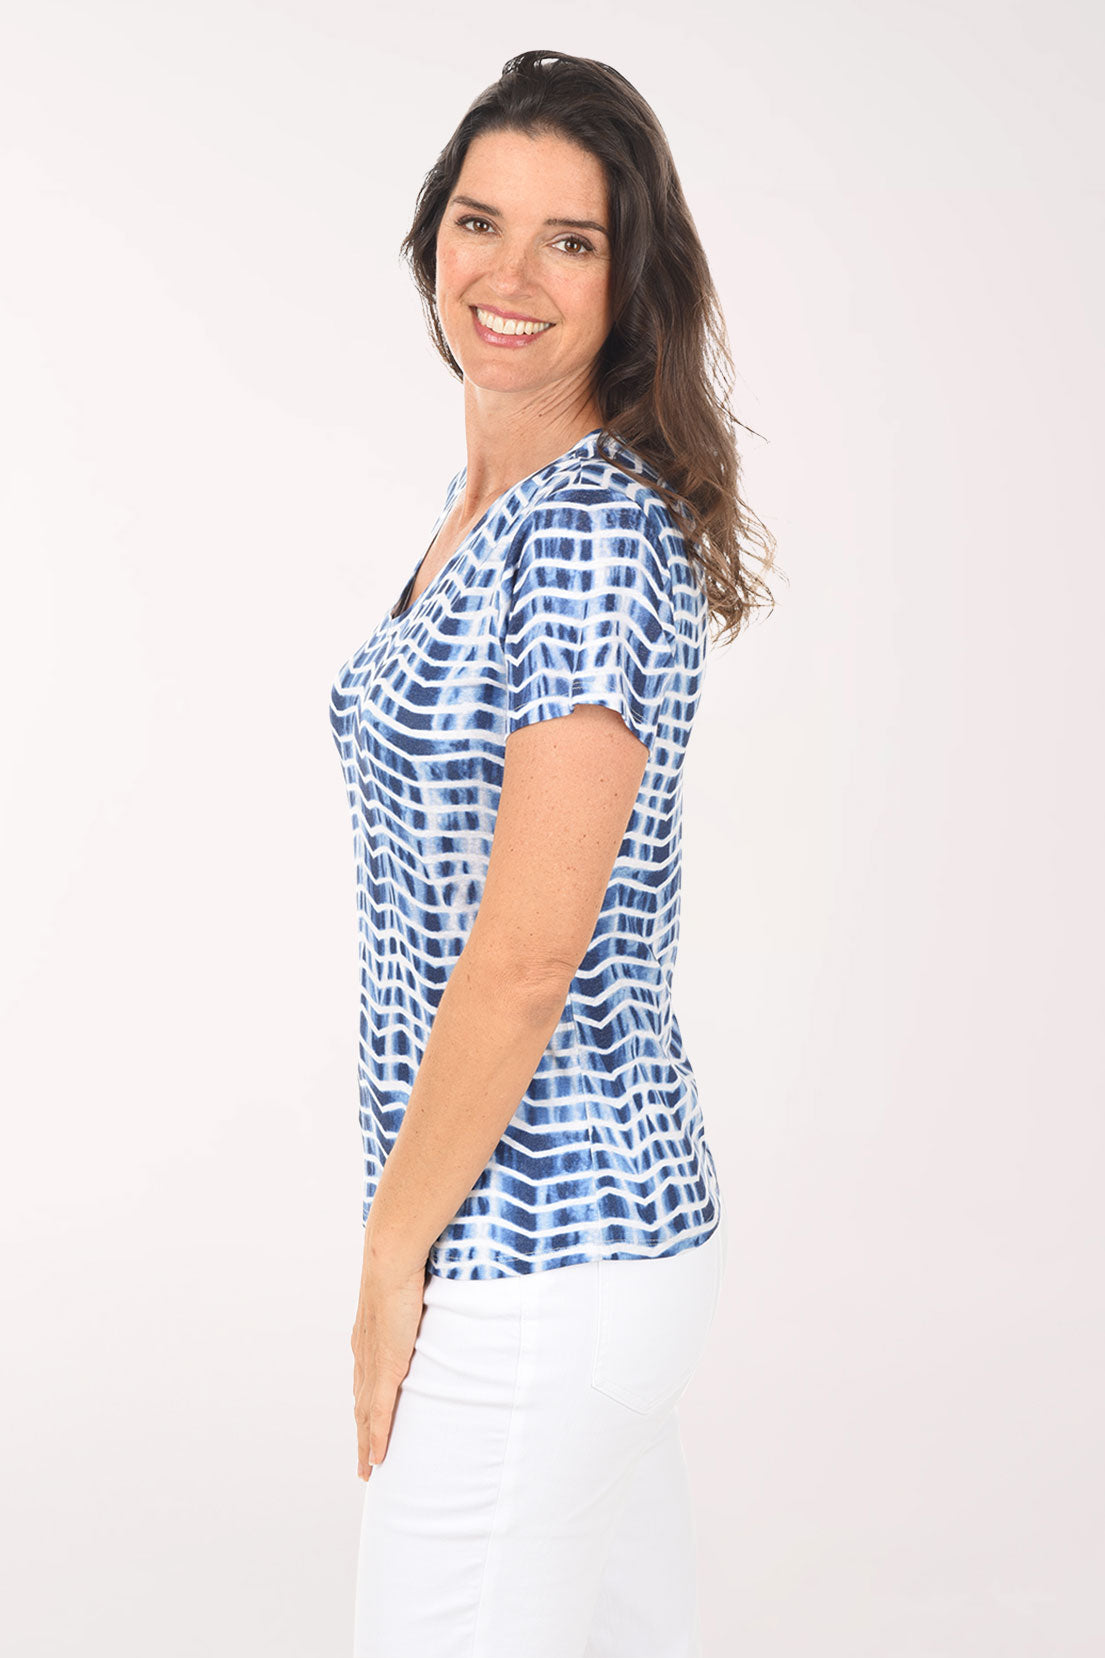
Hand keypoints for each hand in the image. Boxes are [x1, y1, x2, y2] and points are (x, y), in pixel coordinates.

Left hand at [351, 1245, 427, 1481]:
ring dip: (366, 1445)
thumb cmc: (403, 1262)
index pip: (363, 1380)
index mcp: (367, 1337)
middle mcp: (364, 1355)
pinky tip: (378, 1460)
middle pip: (360, 1406)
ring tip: (368, 1469)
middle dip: (361, 1436)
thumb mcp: (408, 1288)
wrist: (391, 1259)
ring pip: (365, 1417)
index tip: (364, 1426)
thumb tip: (431, 1290)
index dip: (364, 1407)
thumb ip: (414, 1300)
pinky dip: (377, 1439)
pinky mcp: (386, 1368)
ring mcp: (373, 1364)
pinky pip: (380, 1414)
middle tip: (364, 1463)